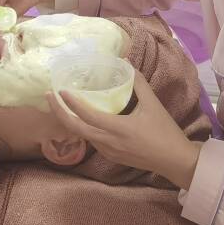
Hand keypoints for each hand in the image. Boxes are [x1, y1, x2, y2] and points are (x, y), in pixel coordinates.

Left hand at [47, 71, 201, 188]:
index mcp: (118, 129)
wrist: (174, 161)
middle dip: (58, 112)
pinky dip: (82, 128)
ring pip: (82, 136)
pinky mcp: (111, 156)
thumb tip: (125, 63)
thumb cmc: (165, 132)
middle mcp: (108, 142)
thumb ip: (138, 83)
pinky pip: (91, 140)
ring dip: (69, 120)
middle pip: (75, 128)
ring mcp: (108, 152)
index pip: (87, 116)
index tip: (60, 90)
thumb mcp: (153, 104)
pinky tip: (81, 118)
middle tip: (49, 96)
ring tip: (61, 104)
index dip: (71, 104)